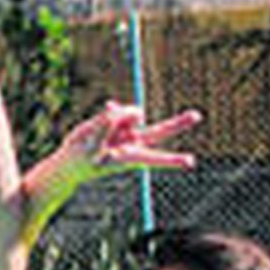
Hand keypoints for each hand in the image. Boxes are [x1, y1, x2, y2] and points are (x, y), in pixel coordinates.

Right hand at [28, 100, 200, 190]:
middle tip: (197, 116)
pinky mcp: (119, 123)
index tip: (190, 162)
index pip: (154, 157)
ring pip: (131, 114)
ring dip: (120, 115)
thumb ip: (106, 125)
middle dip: (178, 123)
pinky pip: (119, 110)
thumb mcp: (89, 144)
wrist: (71, 162)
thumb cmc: (81, 159)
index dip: (171, 160)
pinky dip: (113, 110)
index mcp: (129, 158)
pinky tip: (109, 106)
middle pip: (160, 132)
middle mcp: (133, 144)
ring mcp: (127, 133)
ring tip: (101, 134)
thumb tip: (127, 109)